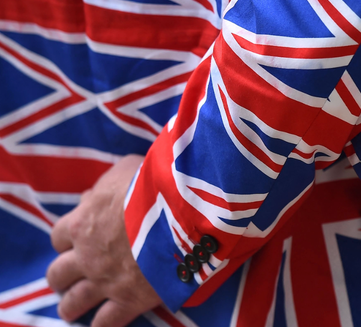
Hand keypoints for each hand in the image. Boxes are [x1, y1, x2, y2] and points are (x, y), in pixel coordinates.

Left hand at [46, 154, 162, 326]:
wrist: (181, 213)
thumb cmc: (155, 185)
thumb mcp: (127, 169)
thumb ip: (106, 185)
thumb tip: (92, 196)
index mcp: (83, 223)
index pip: (59, 237)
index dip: (68, 240)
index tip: (78, 241)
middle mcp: (87, 256)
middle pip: (58, 273)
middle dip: (63, 276)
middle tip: (72, 276)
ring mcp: (105, 281)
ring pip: (72, 302)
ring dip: (71, 305)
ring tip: (74, 308)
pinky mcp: (128, 300)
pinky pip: (105, 323)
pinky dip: (101, 324)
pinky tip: (103, 323)